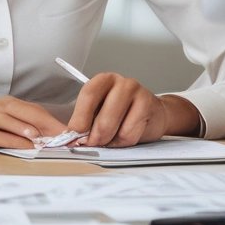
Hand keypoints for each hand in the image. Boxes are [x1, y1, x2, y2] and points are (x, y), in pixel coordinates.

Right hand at [0, 94, 66, 147]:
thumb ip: (20, 125)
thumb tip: (46, 139)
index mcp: (9, 105)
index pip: (37, 112)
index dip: (56, 122)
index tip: (73, 135)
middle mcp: (1, 108)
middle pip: (30, 114)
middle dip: (50, 126)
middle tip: (69, 138)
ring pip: (14, 122)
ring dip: (33, 131)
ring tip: (49, 141)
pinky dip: (13, 140)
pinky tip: (24, 147)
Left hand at [65, 73, 201, 145]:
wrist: (156, 113)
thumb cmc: (123, 112)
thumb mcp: (101, 110)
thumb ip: (85, 120)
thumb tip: (69, 135)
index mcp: (102, 80)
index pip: (87, 96)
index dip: (79, 119)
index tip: (73, 135)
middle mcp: (120, 83)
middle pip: (101, 115)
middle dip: (93, 136)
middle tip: (90, 144)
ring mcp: (136, 93)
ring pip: (115, 127)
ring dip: (108, 141)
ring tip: (108, 140)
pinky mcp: (148, 106)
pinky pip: (129, 134)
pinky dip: (122, 143)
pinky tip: (122, 138)